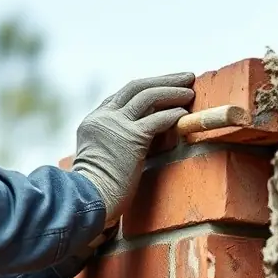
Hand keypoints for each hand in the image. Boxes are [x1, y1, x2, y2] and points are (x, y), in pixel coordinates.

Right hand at [72, 73, 194, 225]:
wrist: (87, 200)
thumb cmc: (94, 190)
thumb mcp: (97, 159)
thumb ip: (110, 145)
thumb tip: (133, 145)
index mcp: (93, 122)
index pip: (120, 96)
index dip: (144, 89)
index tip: (163, 87)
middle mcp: (104, 118)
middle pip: (136, 87)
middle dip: (163, 80)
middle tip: (185, 77)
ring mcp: (117, 125)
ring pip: (148, 95)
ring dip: (173, 91)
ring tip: (190, 91)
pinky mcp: (132, 137)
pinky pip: (158, 118)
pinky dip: (174, 113)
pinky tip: (185, 113)